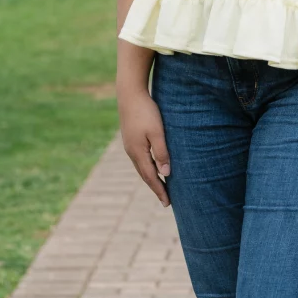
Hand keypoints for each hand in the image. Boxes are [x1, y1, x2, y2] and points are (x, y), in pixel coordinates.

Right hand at [118, 82, 170, 205]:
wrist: (129, 94)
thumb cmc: (146, 111)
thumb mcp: (157, 132)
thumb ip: (161, 152)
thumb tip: (166, 173)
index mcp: (138, 152)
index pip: (151, 177)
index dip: (159, 190)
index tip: (167, 203)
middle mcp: (131, 152)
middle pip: (145, 175)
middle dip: (155, 188)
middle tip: (166, 200)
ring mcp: (130, 145)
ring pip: (141, 167)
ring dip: (151, 178)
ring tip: (160, 187)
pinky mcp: (131, 139)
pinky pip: (140, 159)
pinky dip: (147, 168)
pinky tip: (152, 167)